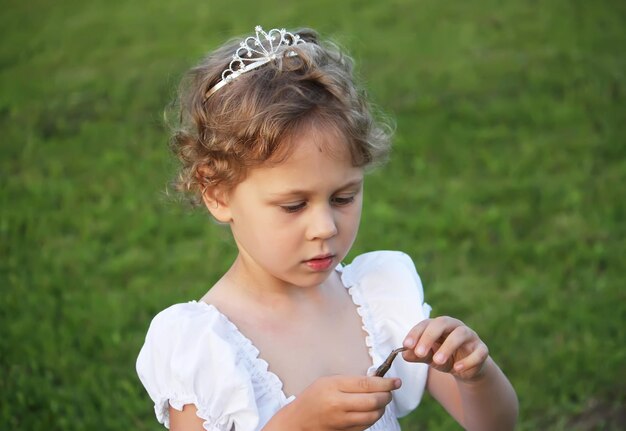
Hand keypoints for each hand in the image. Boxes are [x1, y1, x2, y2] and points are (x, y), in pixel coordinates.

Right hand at [277, 375, 399, 430]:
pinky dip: (374, 417)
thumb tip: (377, 380)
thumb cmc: (313, 397)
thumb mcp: (329, 381)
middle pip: (373, 401)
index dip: (385, 383)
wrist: (298, 420)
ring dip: (382, 408)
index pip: (366, 384)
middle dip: (386, 396)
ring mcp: (342, 421)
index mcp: (334, 387)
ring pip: (373, 416)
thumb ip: (351, 381)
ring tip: (382, 400)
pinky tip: (373, 411)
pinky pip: (367, 425)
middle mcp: (338, 405)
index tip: (396, 381)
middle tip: (390, 391)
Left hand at [402, 316, 488, 381]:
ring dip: (447, 347)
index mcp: (439, 325)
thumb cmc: (444, 358)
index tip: (406, 344)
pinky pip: (478, 352)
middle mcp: (454, 326)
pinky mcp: (482, 349)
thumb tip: (404, 354)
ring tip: (437, 361)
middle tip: (419, 352)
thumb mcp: (429, 357)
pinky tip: (456, 368)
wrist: (465, 369)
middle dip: (429, 337)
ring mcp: (470, 336)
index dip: (416, 333)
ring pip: (460, 335)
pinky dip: (468, 360)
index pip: (426, 323)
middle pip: (442, 323)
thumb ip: (417, 355)